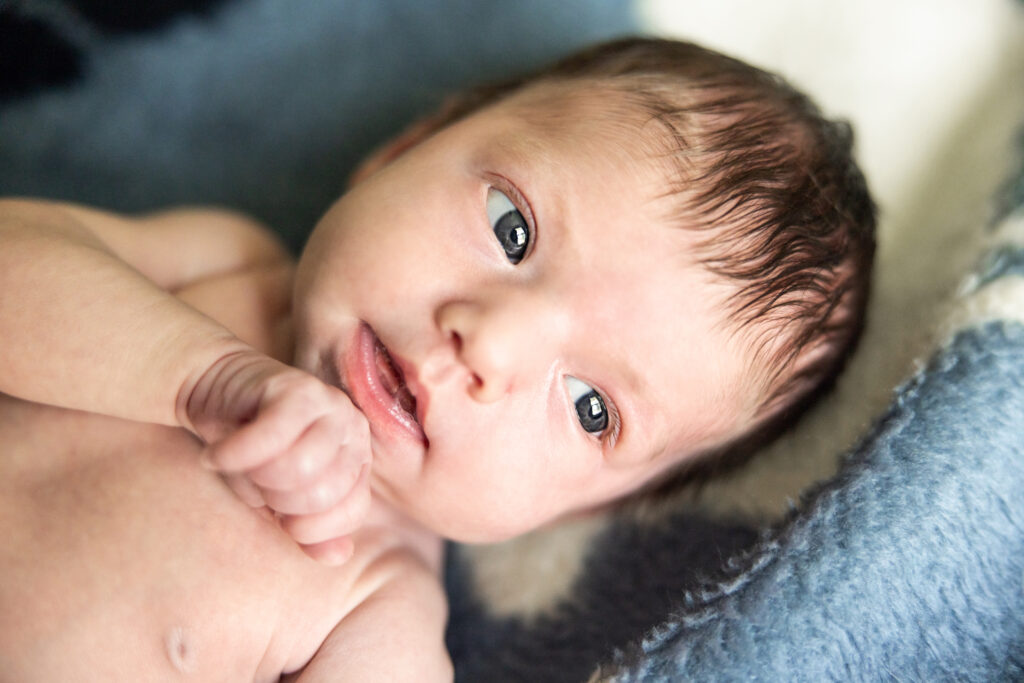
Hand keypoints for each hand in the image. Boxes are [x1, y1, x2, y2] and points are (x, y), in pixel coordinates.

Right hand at [180, 349, 371, 564]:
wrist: (218, 393)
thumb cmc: (254, 454)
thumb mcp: (279, 502)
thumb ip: (310, 532)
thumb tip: (338, 556)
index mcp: (358, 462)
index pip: (351, 512)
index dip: (308, 526)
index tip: (278, 513)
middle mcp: (354, 432)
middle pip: (322, 495)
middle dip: (277, 500)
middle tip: (257, 482)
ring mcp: (331, 405)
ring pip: (299, 468)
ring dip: (257, 476)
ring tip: (242, 465)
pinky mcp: (297, 387)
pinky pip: (269, 437)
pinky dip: (232, 455)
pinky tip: (215, 455)